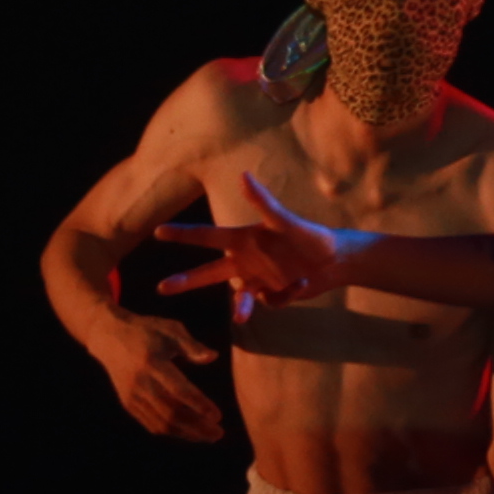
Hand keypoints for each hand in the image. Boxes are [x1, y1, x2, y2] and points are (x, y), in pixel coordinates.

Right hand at [93, 313, 227, 442]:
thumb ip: (191, 345)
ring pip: (160, 422)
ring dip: (186, 433)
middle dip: (196, 426)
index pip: (178, 390)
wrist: (109, 337)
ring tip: (209, 436)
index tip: (218, 416)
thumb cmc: (147, 330)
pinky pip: (150, 423)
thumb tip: (213, 357)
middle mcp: (140, 383)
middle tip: (218, 433)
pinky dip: (171, 431)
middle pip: (170, 412)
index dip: (198, 404)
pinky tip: (189, 433)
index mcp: (153, 363)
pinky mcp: (128, 403)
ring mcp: (132, 395)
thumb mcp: (170, 329)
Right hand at [157, 203, 340, 310]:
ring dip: (240, 306)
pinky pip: (270, 301)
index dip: (183, 234)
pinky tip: (300, 283)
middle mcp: (246, 260)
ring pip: (238, 296)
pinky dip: (285, 295)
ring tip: (240, 317)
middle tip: (161, 287)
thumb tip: (243, 175)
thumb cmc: (310, 235)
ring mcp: (259, 279)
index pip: (207, 236)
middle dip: (187, 280)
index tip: (158, 231)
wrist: (336, 260)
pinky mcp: (273, 294)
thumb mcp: (286, 221)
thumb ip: (264, 203)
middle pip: (210, 273)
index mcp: (244, 240)